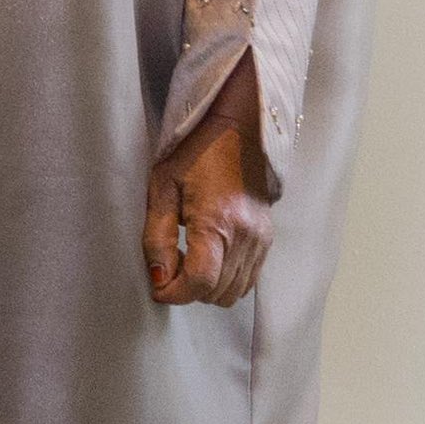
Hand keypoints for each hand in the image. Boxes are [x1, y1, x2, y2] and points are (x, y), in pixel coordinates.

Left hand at [144, 51, 272, 306]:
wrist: (238, 130)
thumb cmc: (194, 153)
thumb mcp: (163, 188)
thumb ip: (157, 237)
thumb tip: (158, 279)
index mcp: (216, 222)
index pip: (199, 283)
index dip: (173, 293)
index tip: (156, 285)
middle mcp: (245, 238)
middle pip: (216, 293)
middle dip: (187, 289)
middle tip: (169, 265)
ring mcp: (261, 241)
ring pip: (234, 293)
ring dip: (207, 288)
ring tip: (188, 259)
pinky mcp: (268, 241)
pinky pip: (248, 281)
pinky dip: (226, 280)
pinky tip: (210, 257)